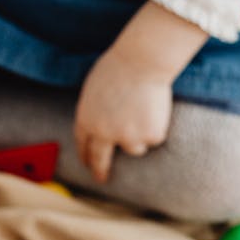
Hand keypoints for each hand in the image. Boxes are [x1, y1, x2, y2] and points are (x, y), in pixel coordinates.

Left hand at [73, 1, 207, 182]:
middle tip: (102, 178)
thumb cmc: (119, 66)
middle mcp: (103, 133)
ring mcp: (126, 137)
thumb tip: (99, 124)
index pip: (83, 145)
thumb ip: (94, 110)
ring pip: (135, 148)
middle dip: (100, 171)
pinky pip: (154, 137)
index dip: (85, 155)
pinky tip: (154, 107)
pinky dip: (157, 126)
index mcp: (86, 119)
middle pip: (100, 160)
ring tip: (143, 109)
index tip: (87, 164)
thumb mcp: (94, 88)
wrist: (141, 61)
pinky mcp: (148, 137)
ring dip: (140, 135)